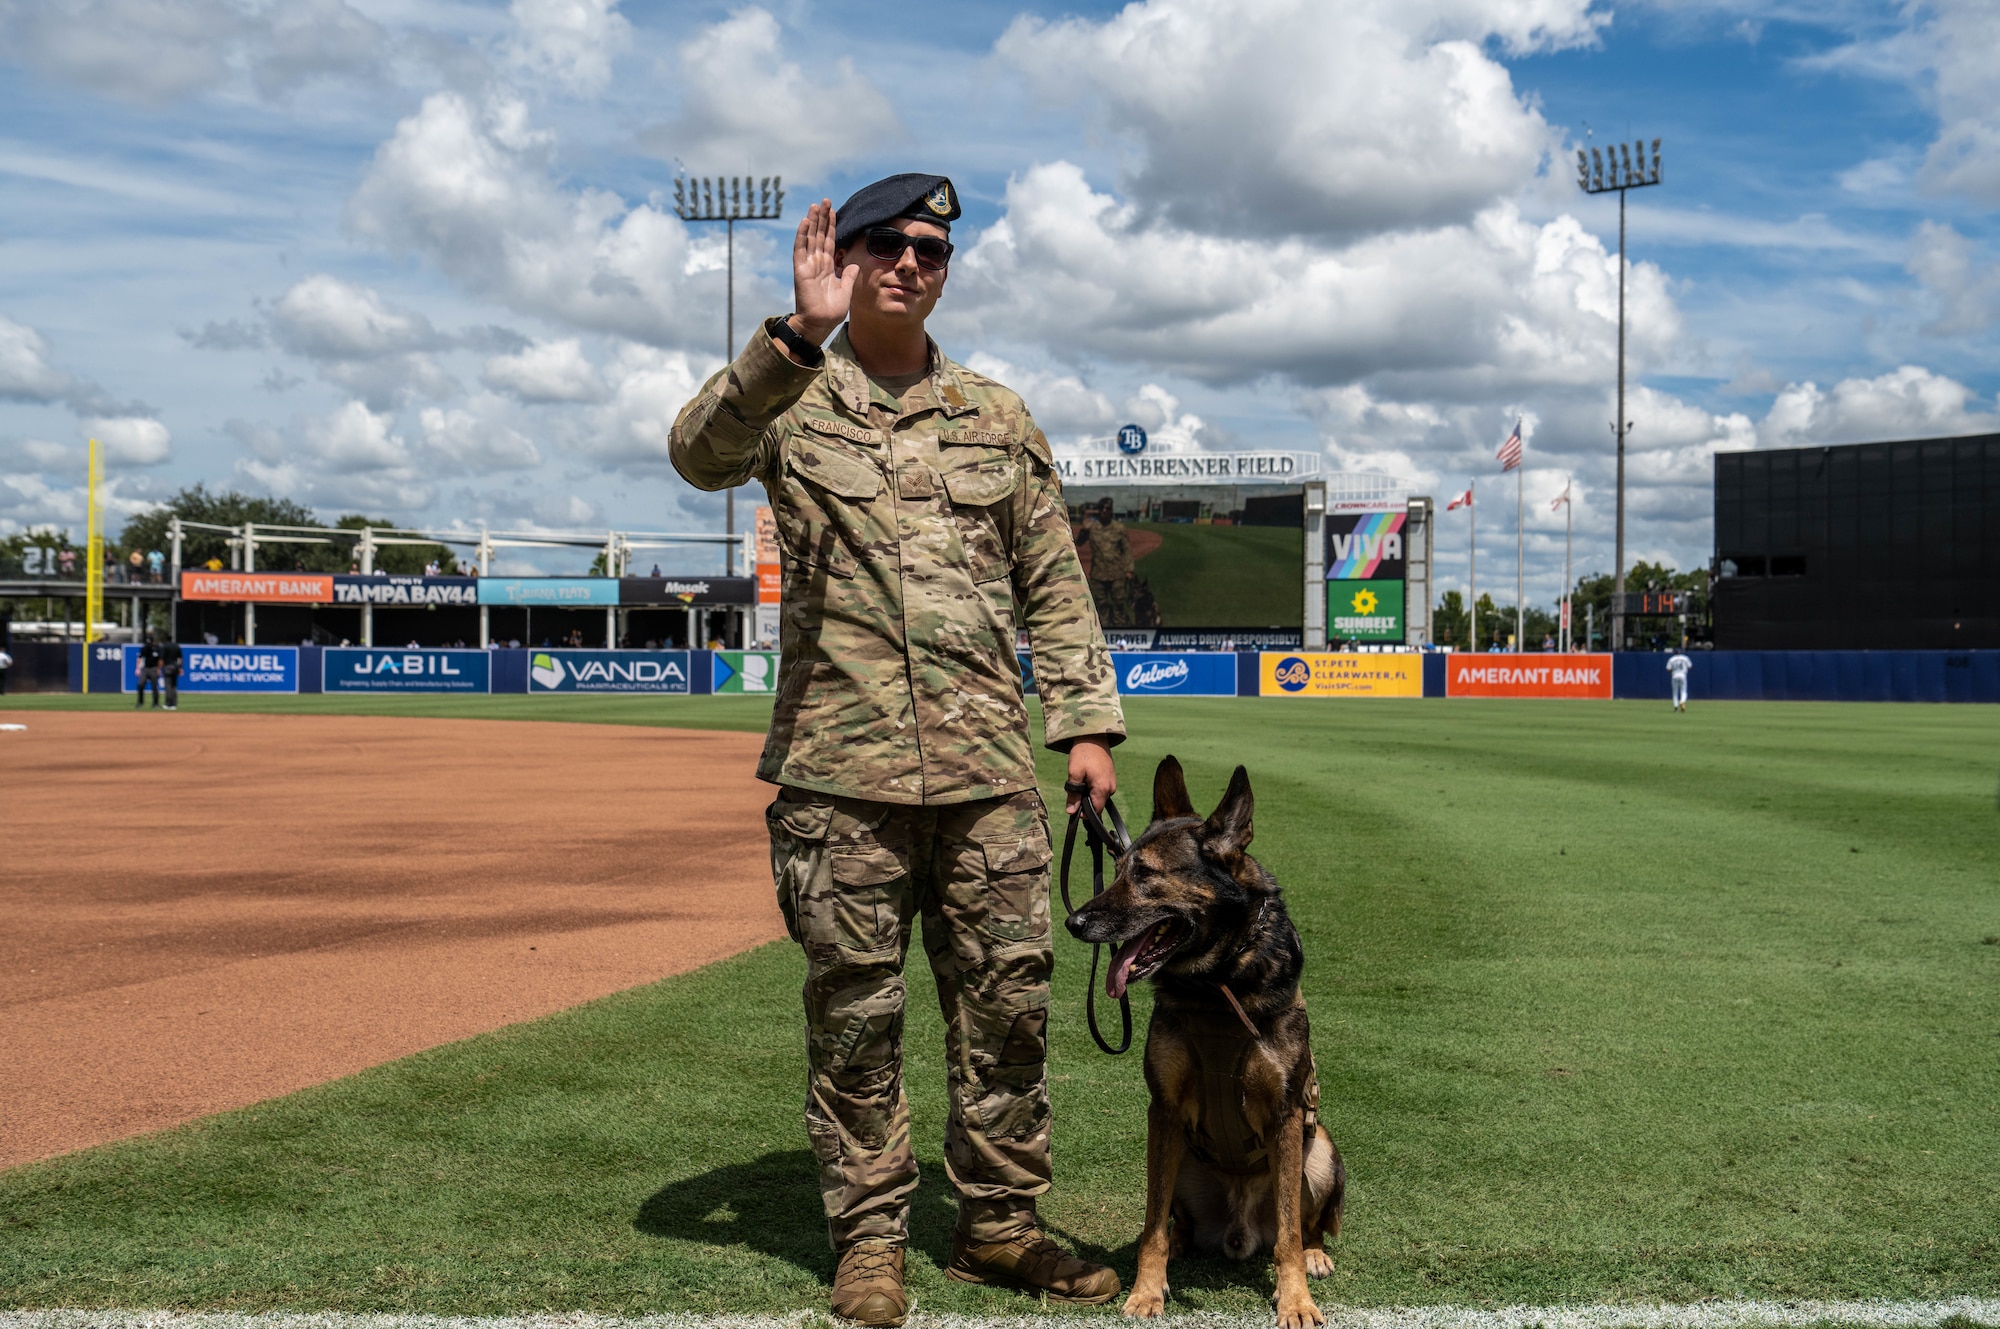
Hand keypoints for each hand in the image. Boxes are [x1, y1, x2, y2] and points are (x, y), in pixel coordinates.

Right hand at [791, 199, 853, 342]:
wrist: (820, 323)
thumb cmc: (831, 310)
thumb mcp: (846, 290)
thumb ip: (849, 276)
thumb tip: (854, 264)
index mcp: (827, 266)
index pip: (830, 241)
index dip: (832, 226)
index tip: (834, 210)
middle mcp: (817, 262)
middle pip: (820, 235)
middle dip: (823, 217)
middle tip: (825, 200)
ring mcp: (808, 265)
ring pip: (810, 237)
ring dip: (813, 221)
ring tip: (816, 205)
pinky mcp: (801, 270)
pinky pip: (800, 249)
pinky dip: (802, 235)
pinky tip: (805, 221)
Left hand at [1065, 736, 1116, 814]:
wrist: (1094, 737)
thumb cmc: (1083, 754)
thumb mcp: (1074, 774)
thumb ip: (1073, 794)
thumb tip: (1071, 812)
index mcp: (1103, 789)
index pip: (1095, 811)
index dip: (1084, 812)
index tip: (1074, 804)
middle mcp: (1111, 788)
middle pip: (1096, 804)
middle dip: (1085, 800)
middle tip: (1075, 786)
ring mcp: (1112, 783)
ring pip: (1098, 796)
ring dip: (1088, 792)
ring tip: (1081, 778)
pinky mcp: (1110, 778)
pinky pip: (1101, 789)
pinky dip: (1092, 786)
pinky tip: (1087, 775)